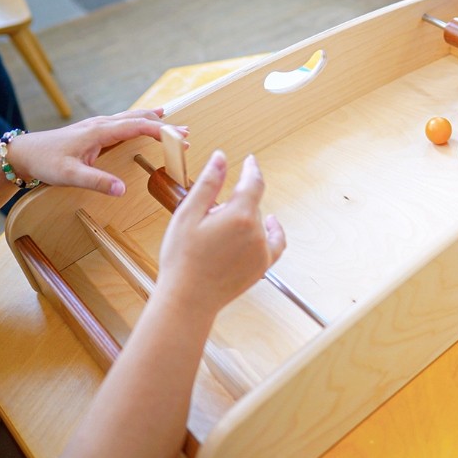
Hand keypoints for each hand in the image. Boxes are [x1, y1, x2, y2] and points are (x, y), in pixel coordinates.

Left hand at [8, 109, 174, 195]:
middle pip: (138, 118)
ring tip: (171, 121)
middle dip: (163, 125)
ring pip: (131, 117)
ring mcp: (98, 125)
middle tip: (185, 132)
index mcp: (100, 132)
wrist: (24, 153)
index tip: (179, 139)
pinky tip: (143, 121)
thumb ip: (97, 181)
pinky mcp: (94, 130)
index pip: (138, 127)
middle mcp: (102, 124)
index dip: (161, 132)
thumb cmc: (45, 162)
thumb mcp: (70, 176)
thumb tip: (123, 190)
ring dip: (153, 120)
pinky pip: (123, 121)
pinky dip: (139, 120)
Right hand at [156, 151, 285, 318]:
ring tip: (216, 235)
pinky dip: (273, 231)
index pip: (253, 182)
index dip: (251, 169)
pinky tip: (269, 225)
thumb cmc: (182, 259)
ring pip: (258, 222)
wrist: (188, 299)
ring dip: (244, 219)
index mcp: (240, 215)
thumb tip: (221, 158)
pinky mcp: (263, 266)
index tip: (250, 161)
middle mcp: (257, 232)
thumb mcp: (188, 214)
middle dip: (233, 203)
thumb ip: (208, 183)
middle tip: (206, 220)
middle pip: (251, 204)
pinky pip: (276, 243)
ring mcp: (262, 250)